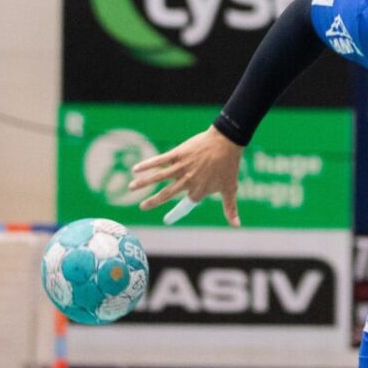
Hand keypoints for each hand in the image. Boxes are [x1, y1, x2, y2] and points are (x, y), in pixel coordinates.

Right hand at [129, 127, 244, 222]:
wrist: (227, 142)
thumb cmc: (229, 166)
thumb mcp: (230, 189)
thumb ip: (230, 209)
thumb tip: (237, 226)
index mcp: (199, 190)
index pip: (186, 205)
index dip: (176, 213)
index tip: (167, 220)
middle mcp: (188, 180)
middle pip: (167, 193)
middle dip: (153, 201)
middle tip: (142, 206)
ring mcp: (181, 167)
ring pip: (159, 177)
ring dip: (144, 183)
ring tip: (131, 188)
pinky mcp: (178, 154)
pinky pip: (160, 160)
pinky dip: (147, 164)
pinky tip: (135, 168)